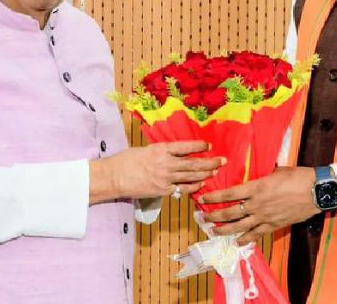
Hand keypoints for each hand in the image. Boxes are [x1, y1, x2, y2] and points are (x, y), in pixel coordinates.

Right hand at [90, 141, 225, 201]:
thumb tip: (174, 154)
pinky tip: (201, 184)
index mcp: (161, 149)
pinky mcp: (162, 190)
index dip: (199, 146)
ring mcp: (165, 178)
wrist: (114, 177)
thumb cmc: (126, 160)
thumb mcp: (145, 150)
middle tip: (222, 160)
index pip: (185, 146)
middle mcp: (166, 163)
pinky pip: (182, 188)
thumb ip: (161, 152)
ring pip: (190, 176)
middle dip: (210, 162)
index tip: (209, 145)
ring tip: (216, 172)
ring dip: (205, 174)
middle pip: (193, 163)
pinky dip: (193, 186)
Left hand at [199, 166, 318, 244]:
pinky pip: (256, 234)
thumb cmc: (298, 176)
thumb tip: (256, 177)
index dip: (214, 197)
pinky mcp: (274, 225)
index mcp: (256, 187)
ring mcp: (265, 216)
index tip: (202, 199)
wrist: (316, 191)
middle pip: (230, 212)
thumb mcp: (276, 172)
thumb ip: (263, 177)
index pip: (229, 193)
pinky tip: (237, 242)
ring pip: (240, 226)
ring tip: (214, 231)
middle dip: (214, 216)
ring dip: (224, 230)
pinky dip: (245, 239)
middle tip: (202, 218)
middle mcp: (257, 204)